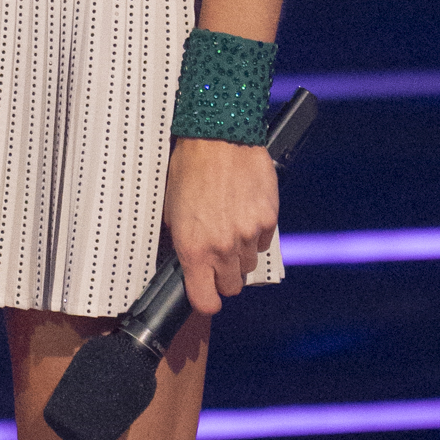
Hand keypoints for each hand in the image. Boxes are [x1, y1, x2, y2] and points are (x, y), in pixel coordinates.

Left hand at [164, 137, 277, 314]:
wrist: (219, 139)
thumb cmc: (190, 169)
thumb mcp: (171, 210)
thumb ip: (183, 241)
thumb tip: (188, 260)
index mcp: (194, 249)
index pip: (205, 300)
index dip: (206, 301)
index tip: (206, 295)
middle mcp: (223, 247)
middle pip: (231, 286)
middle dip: (224, 277)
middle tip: (218, 258)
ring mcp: (248, 235)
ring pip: (249, 265)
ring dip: (240, 254)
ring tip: (229, 228)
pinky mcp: (268, 220)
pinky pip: (263, 242)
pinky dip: (255, 234)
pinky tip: (244, 214)